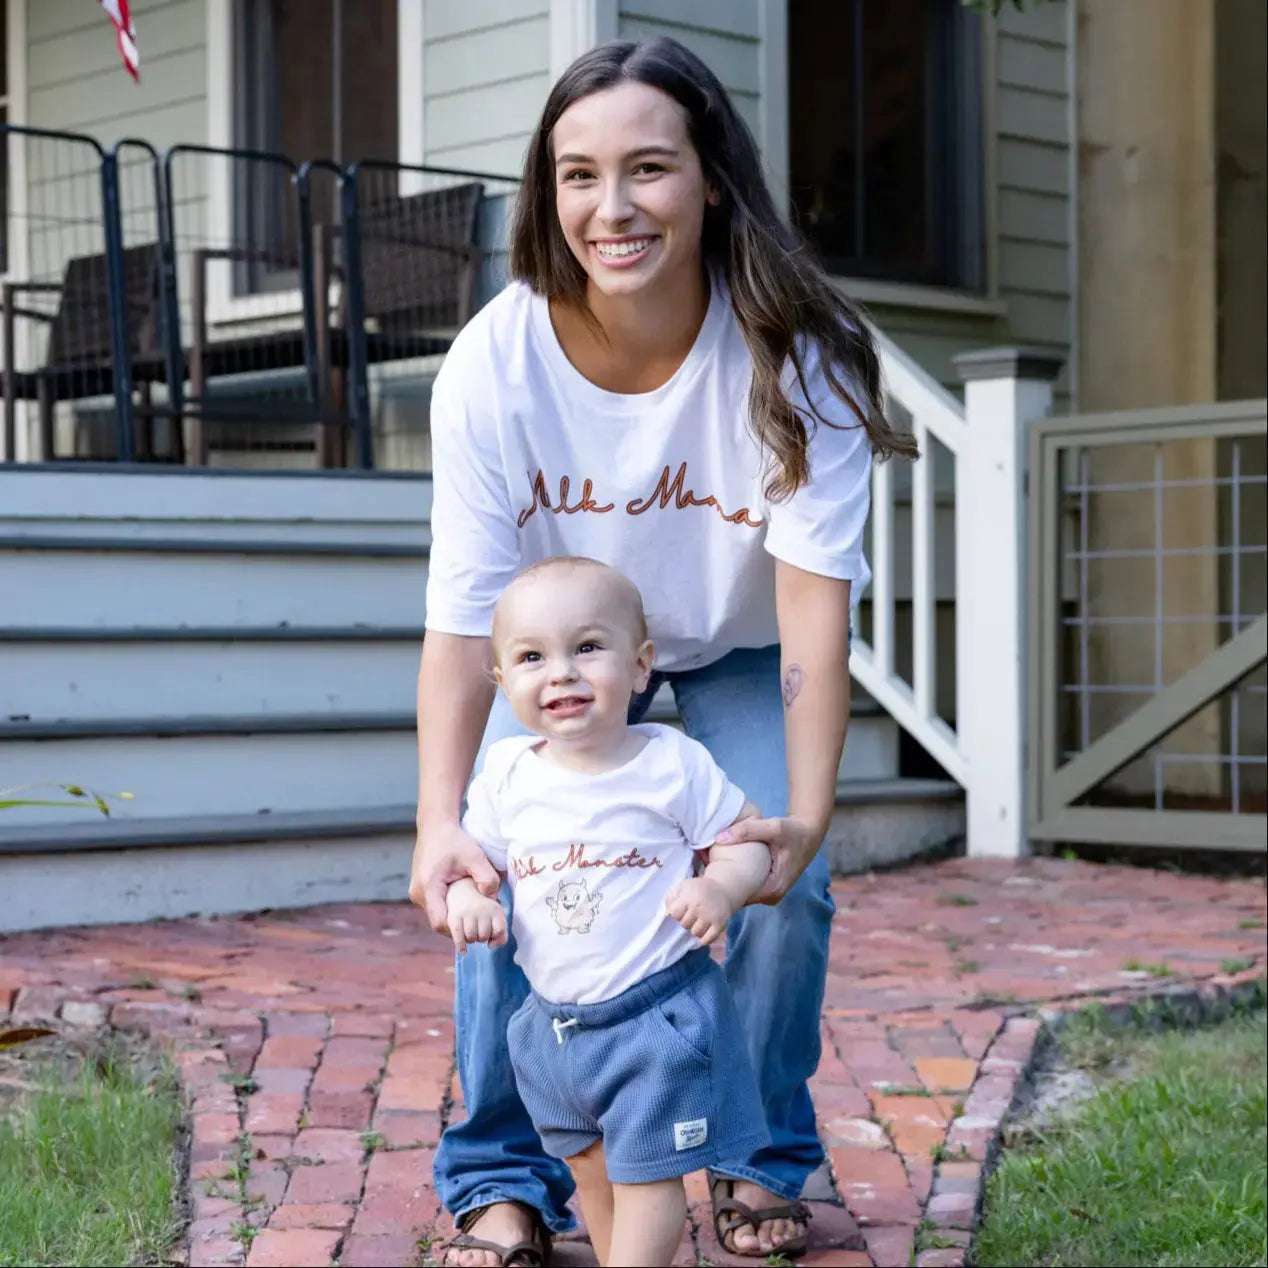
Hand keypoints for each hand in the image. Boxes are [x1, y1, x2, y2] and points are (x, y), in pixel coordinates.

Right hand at [408, 819, 501, 935]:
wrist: (435, 827)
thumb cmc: (454, 841)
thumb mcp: (474, 856)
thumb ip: (487, 877)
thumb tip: (493, 898)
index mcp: (428, 888)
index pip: (440, 924)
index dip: (458, 931)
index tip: (477, 928)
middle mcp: (418, 894)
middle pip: (438, 922)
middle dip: (458, 926)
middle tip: (479, 923)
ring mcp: (417, 893)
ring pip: (437, 915)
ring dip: (453, 917)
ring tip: (473, 913)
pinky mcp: (420, 890)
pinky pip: (435, 907)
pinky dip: (449, 908)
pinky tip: (464, 903)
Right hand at [448, 889, 508, 954]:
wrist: (461, 890)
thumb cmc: (482, 910)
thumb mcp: (496, 918)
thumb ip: (501, 935)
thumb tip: (491, 946)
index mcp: (495, 909)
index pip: (499, 931)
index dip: (495, 937)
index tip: (491, 934)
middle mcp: (482, 909)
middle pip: (484, 936)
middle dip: (481, 938)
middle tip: (477, 929)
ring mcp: (468, 912)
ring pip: (471, 938)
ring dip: (470, 940)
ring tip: (470, 931)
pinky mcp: (454, 917)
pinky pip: (459, 937)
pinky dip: (461, 946)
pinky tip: (462, 950)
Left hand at [665, 876, 735, 944]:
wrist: (723, 888)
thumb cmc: (698, 889)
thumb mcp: (683, 886)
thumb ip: (671, 898)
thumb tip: (666, 913)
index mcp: (688, 897)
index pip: (675, 914)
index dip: (677, 914)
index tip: (681, 911)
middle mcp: (699, 907)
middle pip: (685, 924)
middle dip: (686, 922)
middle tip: (691, 917)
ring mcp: (710, 916)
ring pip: (696, 933)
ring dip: (695, 930)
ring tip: (698, 923)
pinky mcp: (720, 924)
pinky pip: (708, 939)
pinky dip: (704, 939)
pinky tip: (704, 933)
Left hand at [713, 814, 823, 905]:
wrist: (809, 833)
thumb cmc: (793, 831)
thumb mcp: (773, 827)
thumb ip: (747, 830)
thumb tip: (719, 837)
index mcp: (772, 889)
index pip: (738, 898)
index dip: (720, 888)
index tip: (703, 877)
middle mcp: (771, 896)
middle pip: (738, 897)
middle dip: (721, 885)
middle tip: (700, 871)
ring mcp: (769, 892)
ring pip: (741, 892)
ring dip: (727, 882)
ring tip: (706, 867)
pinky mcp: (767, 886)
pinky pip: (746, 886)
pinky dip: (734, 878)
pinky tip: (720, 864)